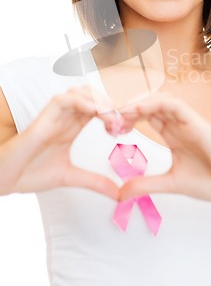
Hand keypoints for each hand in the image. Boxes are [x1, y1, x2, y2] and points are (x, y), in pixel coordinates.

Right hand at [0, 86, 119, 197]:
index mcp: (72, 127)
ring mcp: (55, 116)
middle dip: (109, 104)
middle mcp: (65, 118)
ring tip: (109, 116)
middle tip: (119, 121)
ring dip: (98, 100)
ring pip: (80, 92)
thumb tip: (118, 193)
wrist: (6, 179)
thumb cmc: (31, 173)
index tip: (123, 129)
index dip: (114, 114)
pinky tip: (94, 112)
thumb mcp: (72, 177)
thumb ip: (95, 182)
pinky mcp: (44, 117)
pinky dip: (81, 101)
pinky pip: (64, 99)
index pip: (98, 108)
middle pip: (93, 95)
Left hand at [114, 93, 210, 205]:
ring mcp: (188, 120)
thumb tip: (120, 193)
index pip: (145, 116)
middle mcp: (179, 123)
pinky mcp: (197, 121)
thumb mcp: (170, 184)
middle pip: (148, 104)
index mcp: (173, 134)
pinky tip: (137, 110)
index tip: (109, 127)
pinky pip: (173, 104)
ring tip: (118, 113)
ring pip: (158, 99)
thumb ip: (145, 185)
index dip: (126, 117)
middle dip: (127, 107)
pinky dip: (154, 103)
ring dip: (137, 103)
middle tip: (107, 116)